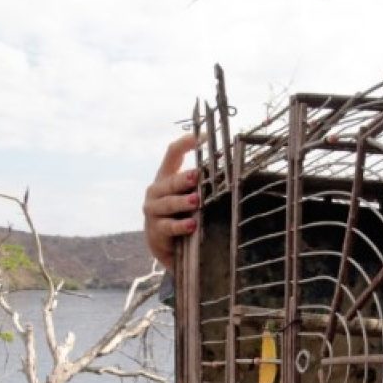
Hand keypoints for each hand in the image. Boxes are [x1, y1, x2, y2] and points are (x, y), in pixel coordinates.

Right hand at [143, 134, 200, 268]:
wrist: (165, 245)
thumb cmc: (181, 214)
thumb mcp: (189, 195)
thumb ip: (200, 184)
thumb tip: (229, 170)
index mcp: (166, 177)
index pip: (172, 154)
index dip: (186, 143)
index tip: (204, 137)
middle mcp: (156, 191)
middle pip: (170, 181)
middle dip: (183, 179)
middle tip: (196, 176)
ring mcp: (153, 211)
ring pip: (168, 203)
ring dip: (182, 202)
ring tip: (195, 201)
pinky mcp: (155, 231)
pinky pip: (168, 227)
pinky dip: (180, 226)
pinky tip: (192, 225)